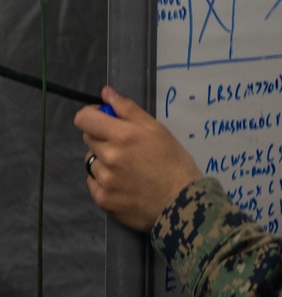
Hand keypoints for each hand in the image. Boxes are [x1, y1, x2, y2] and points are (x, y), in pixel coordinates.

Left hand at [75, 85, 201, 232]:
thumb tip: (106, 93)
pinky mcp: (102, 199)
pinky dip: (105, 181)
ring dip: (104, 161)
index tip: (106, 121)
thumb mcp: (158, 130)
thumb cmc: (174, 162)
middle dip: (104, 138)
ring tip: (129, 170)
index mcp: (122, 135)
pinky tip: (125, 184)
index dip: (93, 116)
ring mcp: (103, 180)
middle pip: (89, 139)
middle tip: (128, 148)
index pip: (84, 119)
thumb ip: (129, 110)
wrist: (182, 203)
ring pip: (92, 161)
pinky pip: (94, 182)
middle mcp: (108, 156)